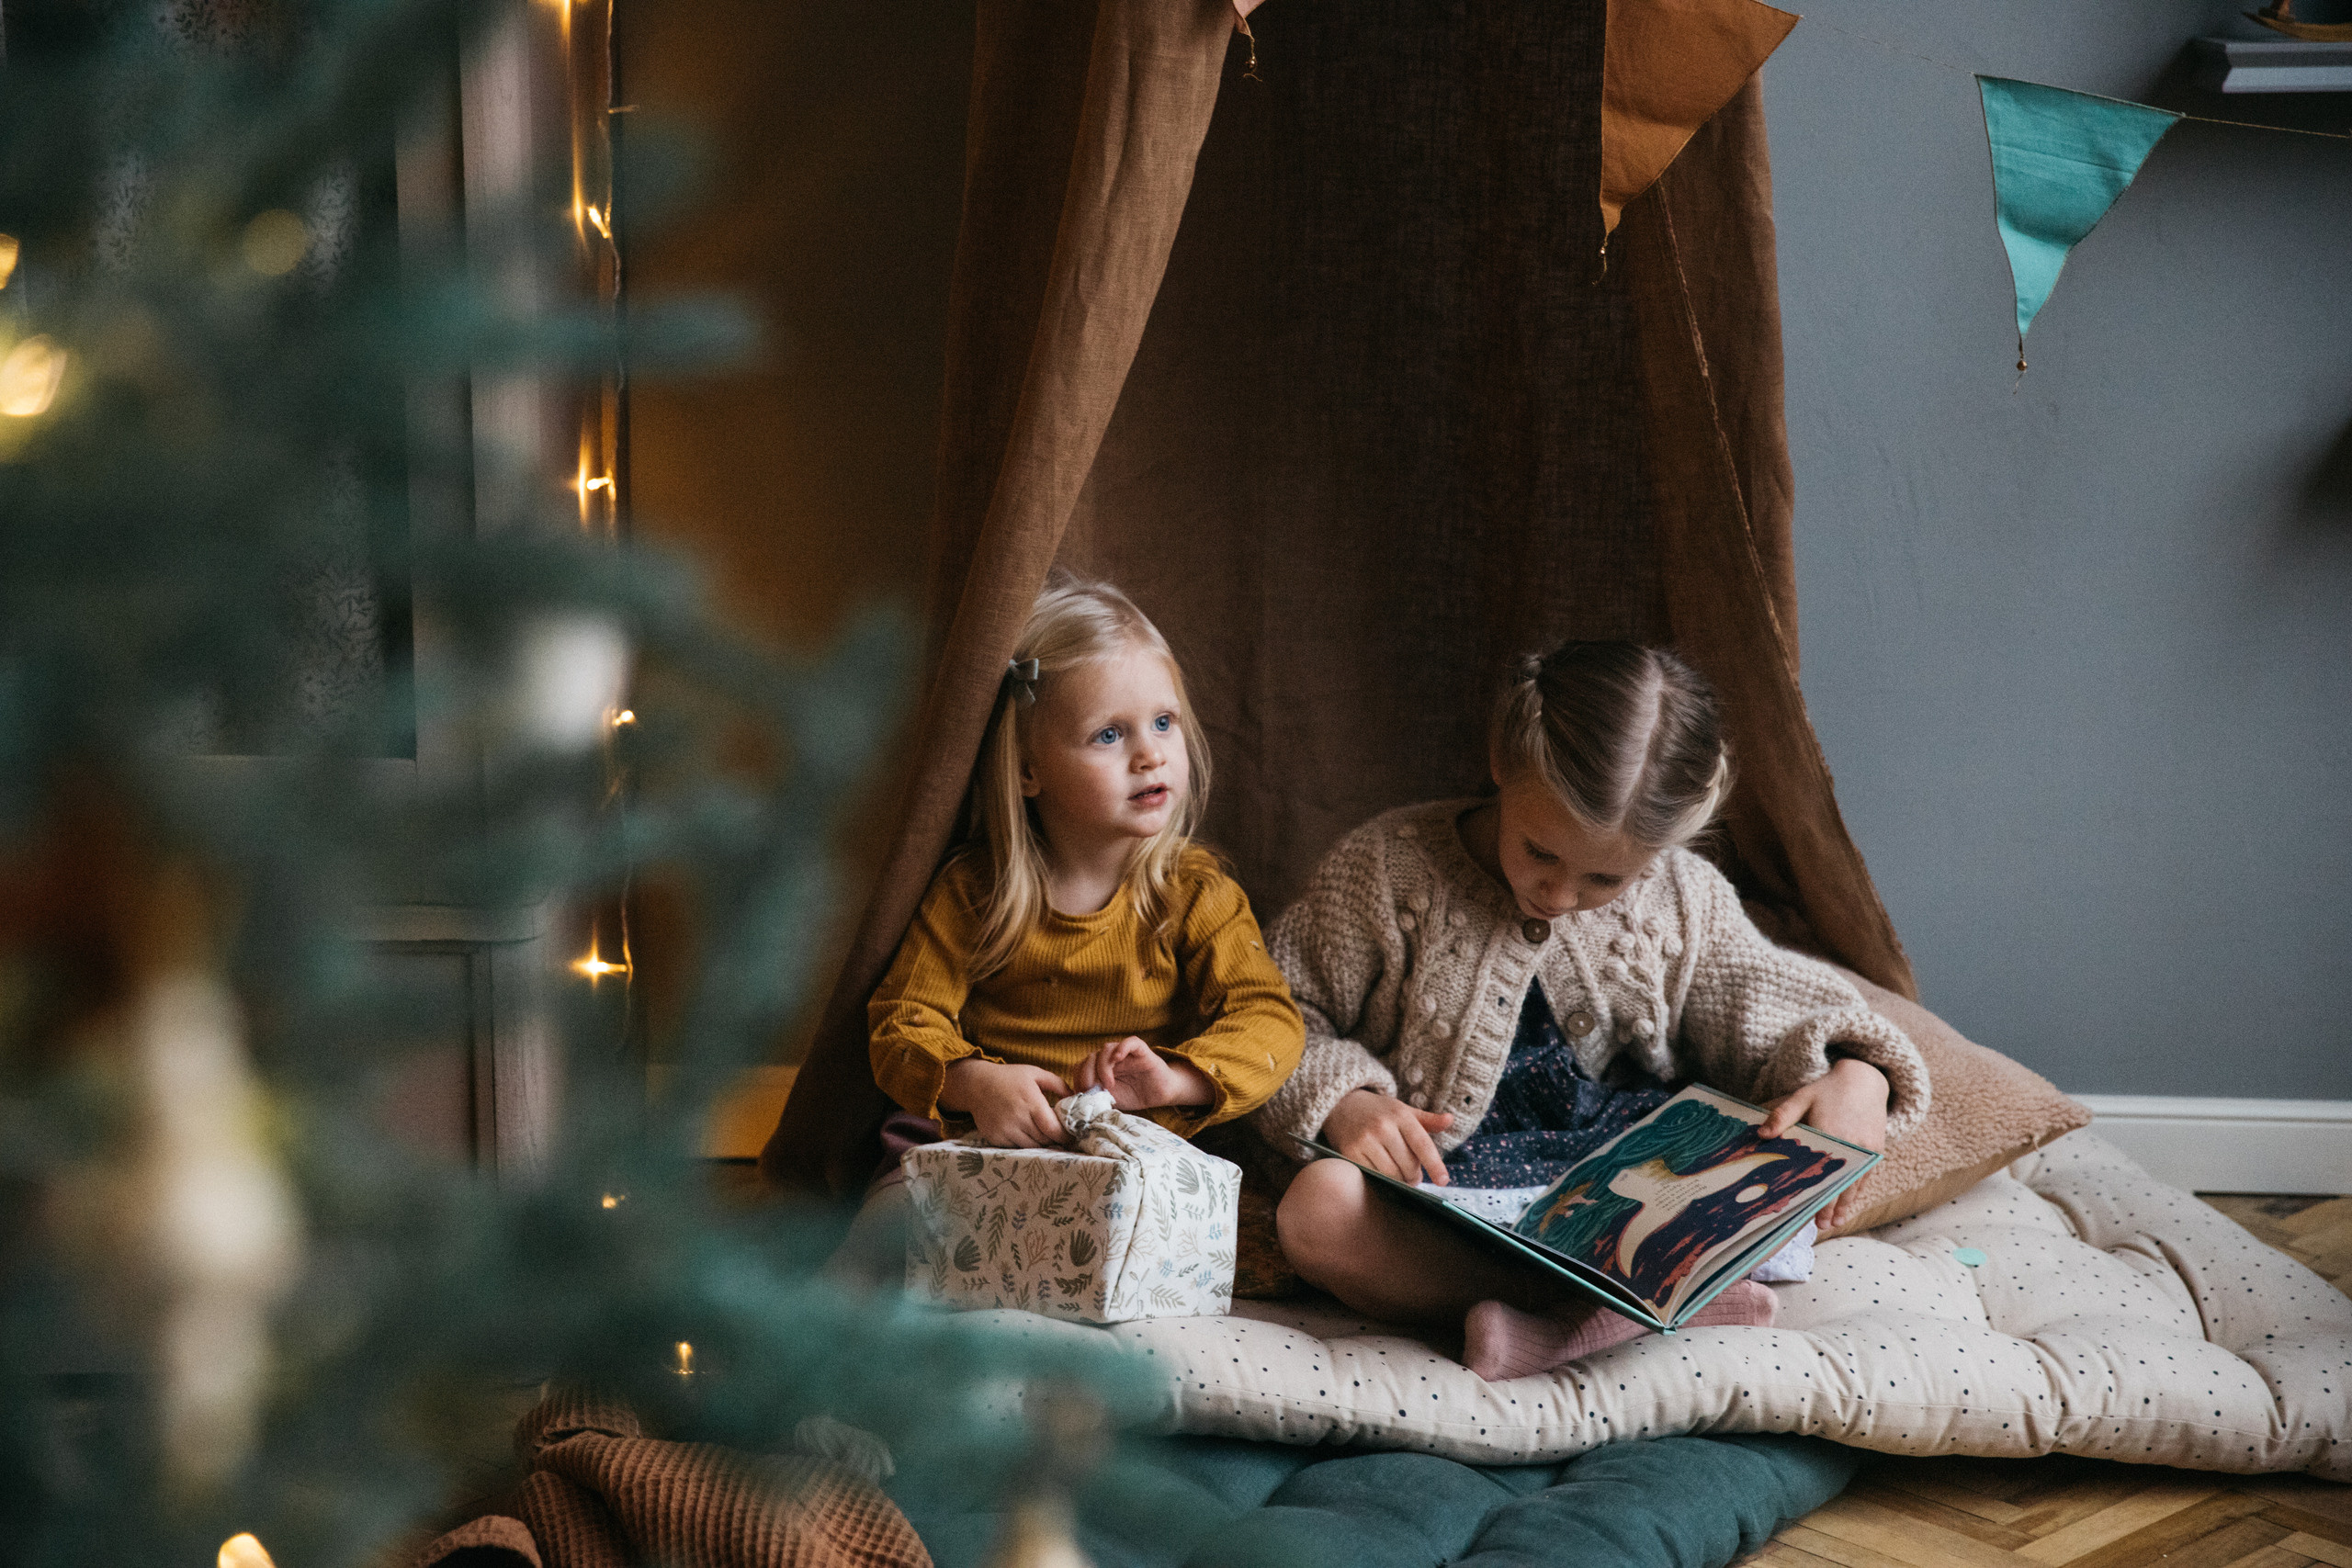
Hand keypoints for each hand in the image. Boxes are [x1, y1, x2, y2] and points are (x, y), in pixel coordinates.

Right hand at [939, 1058, 1069, 1148]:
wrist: (976, 1084)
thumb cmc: (1009, 1077)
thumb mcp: (1035, 1073)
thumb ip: (1058, 1084)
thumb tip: (1075, 1097)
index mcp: (1031, 1102)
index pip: (1053, 1129)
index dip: (1064, 1136)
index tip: (1071, 1136)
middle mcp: (1018, 1118)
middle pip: (1044, 1140)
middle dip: (1054, 1140)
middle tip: (1060, 1136)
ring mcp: (1005, 1130)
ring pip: (1031, 1147)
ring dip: (1040, 1144)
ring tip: (1044, 1136)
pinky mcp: (996, 1137)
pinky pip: (1016, 1147)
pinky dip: (1024, 1144)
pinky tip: (1026, 1134)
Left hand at [1073, 1036, 1214, 1112]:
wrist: (1161, 1094)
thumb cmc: (1135, 1095)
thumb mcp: (1111, 1099)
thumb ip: (1095, 1096)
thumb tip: (1076, 1101)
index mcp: (1100, 1068)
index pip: (1081, 1066)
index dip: (1078, 1079)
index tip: (1082, 1095)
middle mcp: (1110, 1058)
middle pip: (1090, 1057)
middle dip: (1086, 1074)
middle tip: (1092, 1090)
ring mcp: (1124, 1053)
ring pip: (1105, 1049)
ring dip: (1103, 1067)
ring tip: (1109, 1085)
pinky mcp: (1140, 1051)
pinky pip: (1129, 1042)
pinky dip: (1122, 1048)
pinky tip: (1118, 1058)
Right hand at [1322, 1087, 1454, 1185]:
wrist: (1340, 1104)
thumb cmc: (1377, 1110)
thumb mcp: (1403, 1110)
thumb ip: (1427, 1120)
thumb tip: (1450, 1120)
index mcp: (1400, 1115)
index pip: (1422, 1144)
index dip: (1435, 1165)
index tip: (1443, 1181)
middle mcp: (1383, 1127)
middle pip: (1408, 1164)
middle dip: (1414, 1176)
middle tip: (1414, 1177)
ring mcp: (1365, 1140)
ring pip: (1391, 1173)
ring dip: (1399, 1181)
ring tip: (1400, 1177)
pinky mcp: (1350, 1152)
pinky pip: (1373, 1175)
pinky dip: (1381, 1180)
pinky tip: (1383, 1175)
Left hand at [1761, 1056, 1888, 1228]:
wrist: (1865, 1079)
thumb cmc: (1827, 1090)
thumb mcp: (1802, 1097)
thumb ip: (1782, 1116)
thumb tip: (1761, 1134)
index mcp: (1831, 1135)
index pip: (1822, 1172)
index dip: (1817, 1194)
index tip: (1807, 1212)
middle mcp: (1851, 1146)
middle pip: (1840, 1182)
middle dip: (1831, 1206)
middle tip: (1821, 1226)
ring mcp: (1867, 1149)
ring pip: (1856, 1182)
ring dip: (1846, 1203)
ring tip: (1835, 1222)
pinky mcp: (1876, 1149)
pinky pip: (1866, 1175)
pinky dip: (1857, 1190)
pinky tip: (1849, 1202)